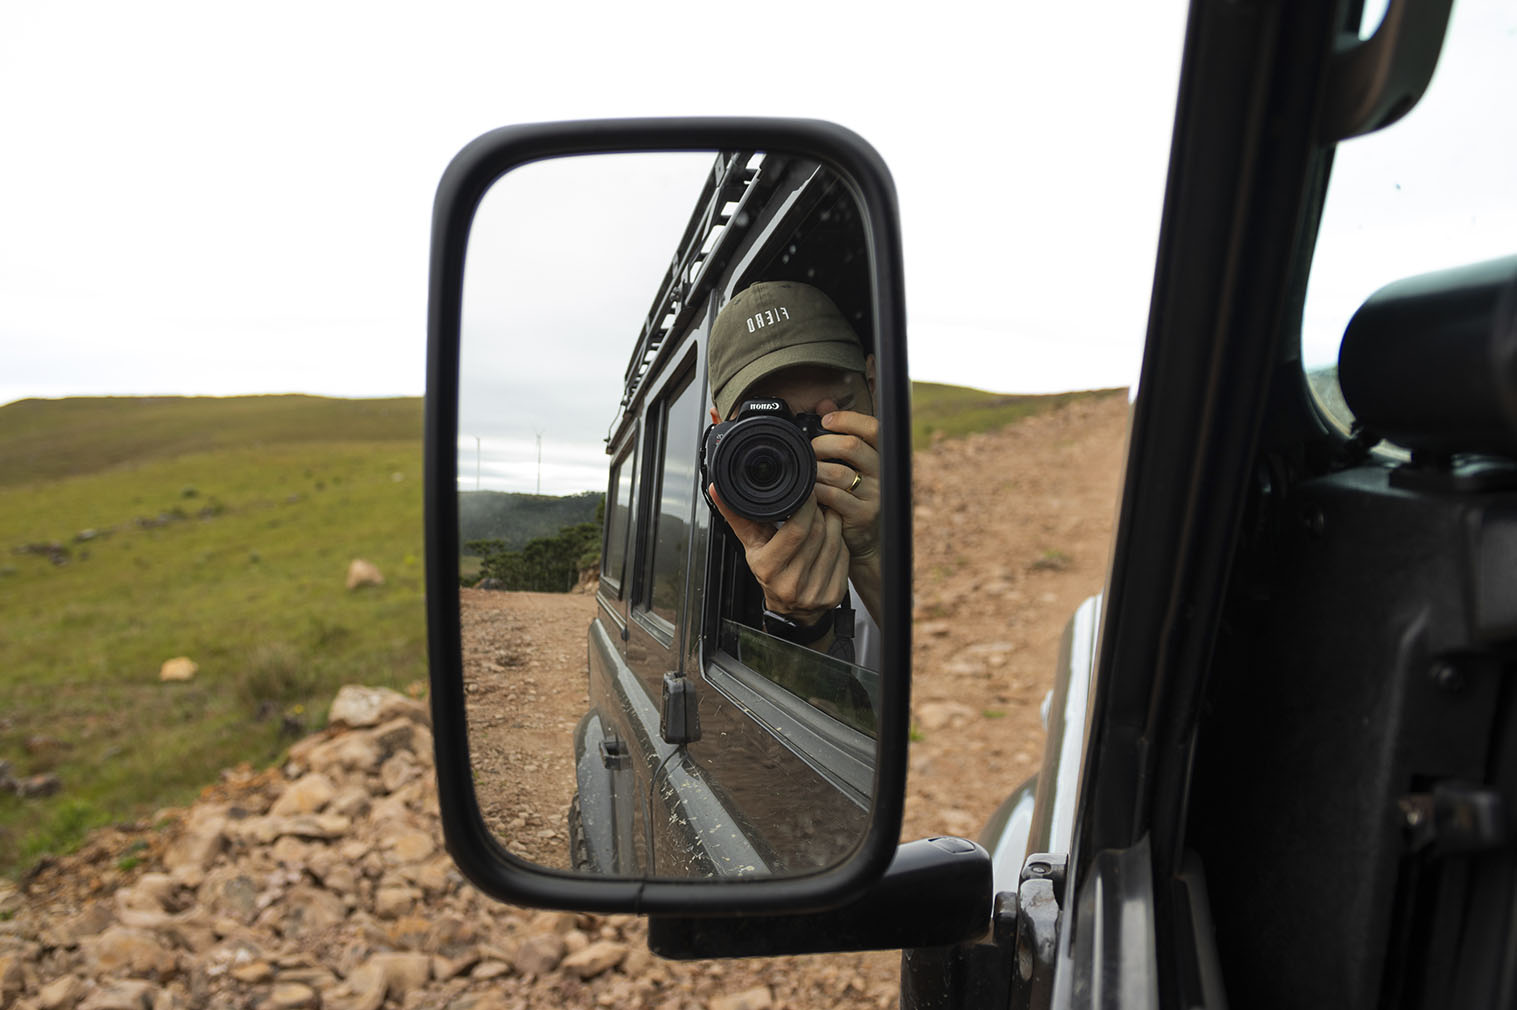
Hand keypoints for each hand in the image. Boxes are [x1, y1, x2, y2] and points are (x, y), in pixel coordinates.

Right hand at [709, 483, 848, 624]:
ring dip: (833, 522)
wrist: (790, 611)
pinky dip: (840, 540)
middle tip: (818, 501)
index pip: (796, 530)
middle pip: (817, 533)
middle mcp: (791, 583)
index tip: (807, 493)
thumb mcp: (752, 546)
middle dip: (821, 512)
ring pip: (834, 542)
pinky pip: (844, 556)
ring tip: (826, 514)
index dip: (806, 507)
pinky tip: (833, 535)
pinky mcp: (833, 594)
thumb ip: (738, 517)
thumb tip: (719, 491)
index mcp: (768, 568)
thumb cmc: (770, 573)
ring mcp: (815, 591)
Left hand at [810, 410, 879, 564]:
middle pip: (852, 447)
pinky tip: (809, 490)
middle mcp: (883, 473)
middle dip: (823, 444)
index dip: (847, 419)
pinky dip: (815, 491)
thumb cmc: (856, 494)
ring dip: (815, 469)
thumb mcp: (852, 463)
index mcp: (882, 455)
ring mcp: (875, 495)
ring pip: (838, 472)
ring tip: (807, 471)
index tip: (825, 421)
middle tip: (809, 449)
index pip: (872, 428)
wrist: (868, 537)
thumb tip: (825, 404)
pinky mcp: (863, 514)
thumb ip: (840, 433)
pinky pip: (832, 496)